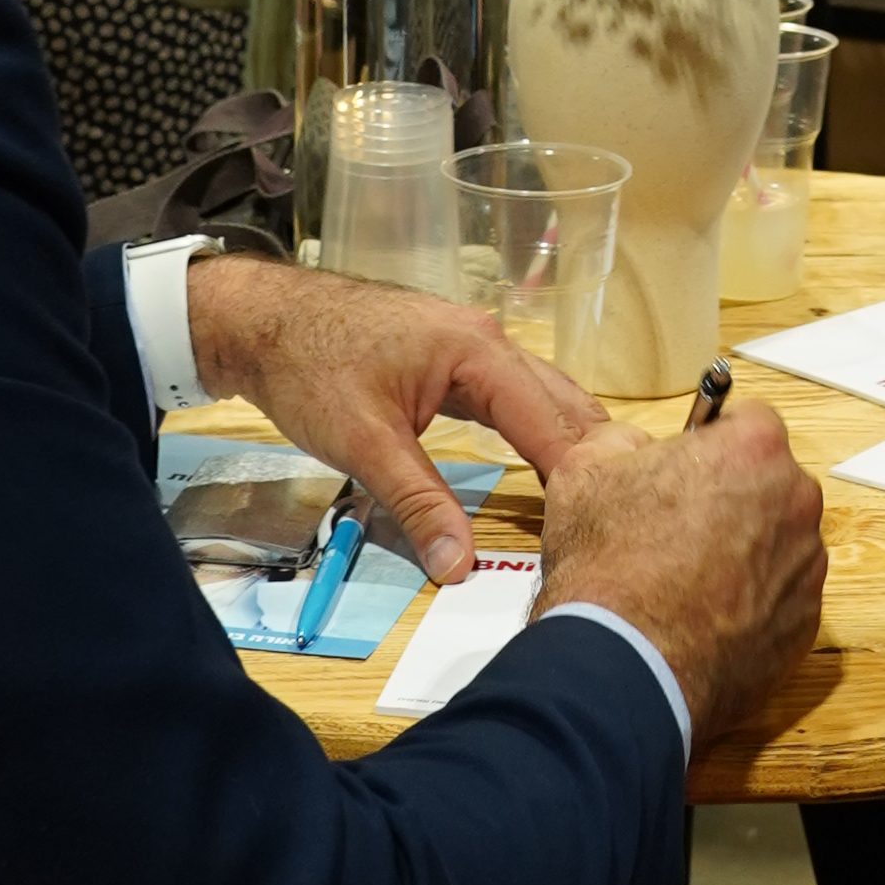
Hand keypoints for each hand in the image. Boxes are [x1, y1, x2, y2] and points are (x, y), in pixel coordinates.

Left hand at [184, 256, 600, 585]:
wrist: (259, 318)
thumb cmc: (309, 366)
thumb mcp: (365, 444)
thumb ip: (419, 504)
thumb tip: (458, 566)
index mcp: (479, 351)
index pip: (552, 422)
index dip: (581, 474)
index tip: (610, 519)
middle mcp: (488, 340)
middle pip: (560, 405)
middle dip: (591, 457)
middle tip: (625, 513)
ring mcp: (471, 345)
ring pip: (539, 399)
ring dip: (565, 443)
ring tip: (598, 495)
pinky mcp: (451, 358)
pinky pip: (511, 397)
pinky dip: (534, 431)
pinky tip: (545, 462)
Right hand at [537, 403, 826, 748]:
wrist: (622, 666)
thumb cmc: (606, 564)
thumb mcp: (585, 469)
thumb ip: (623, 441)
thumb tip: (636, 449)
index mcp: (754, 449)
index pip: (749, 422)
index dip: (711, 444)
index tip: (684, 469)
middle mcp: (797, 503)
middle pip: (770, 484)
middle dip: (733, 498)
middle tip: (679, 528)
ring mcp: (807, 570)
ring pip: (778, 545)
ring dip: (745, 553)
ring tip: (687, 583)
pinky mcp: (804, 627)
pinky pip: (780, 601)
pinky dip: (751, 606)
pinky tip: (703, 620)